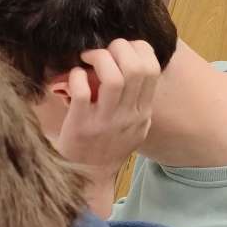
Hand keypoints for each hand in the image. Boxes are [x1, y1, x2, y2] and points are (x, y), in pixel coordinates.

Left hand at [56, 39, 159, 174]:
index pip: (152, 69)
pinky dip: (78, 77)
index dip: (139, 49)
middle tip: (104, 50)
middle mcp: (127, 116)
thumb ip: (137, 102)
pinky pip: (83, 92)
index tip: (123, 48)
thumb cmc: (108, 148)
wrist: (89, 178)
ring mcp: (105, 122)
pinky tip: (74, 77)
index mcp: (142, 112)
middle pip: (136, 68)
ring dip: (100, 59)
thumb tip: (133, 68)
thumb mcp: (134, 128)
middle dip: (119, 48)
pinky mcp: (81, 126)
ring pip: (114, 78)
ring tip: (88, 58)